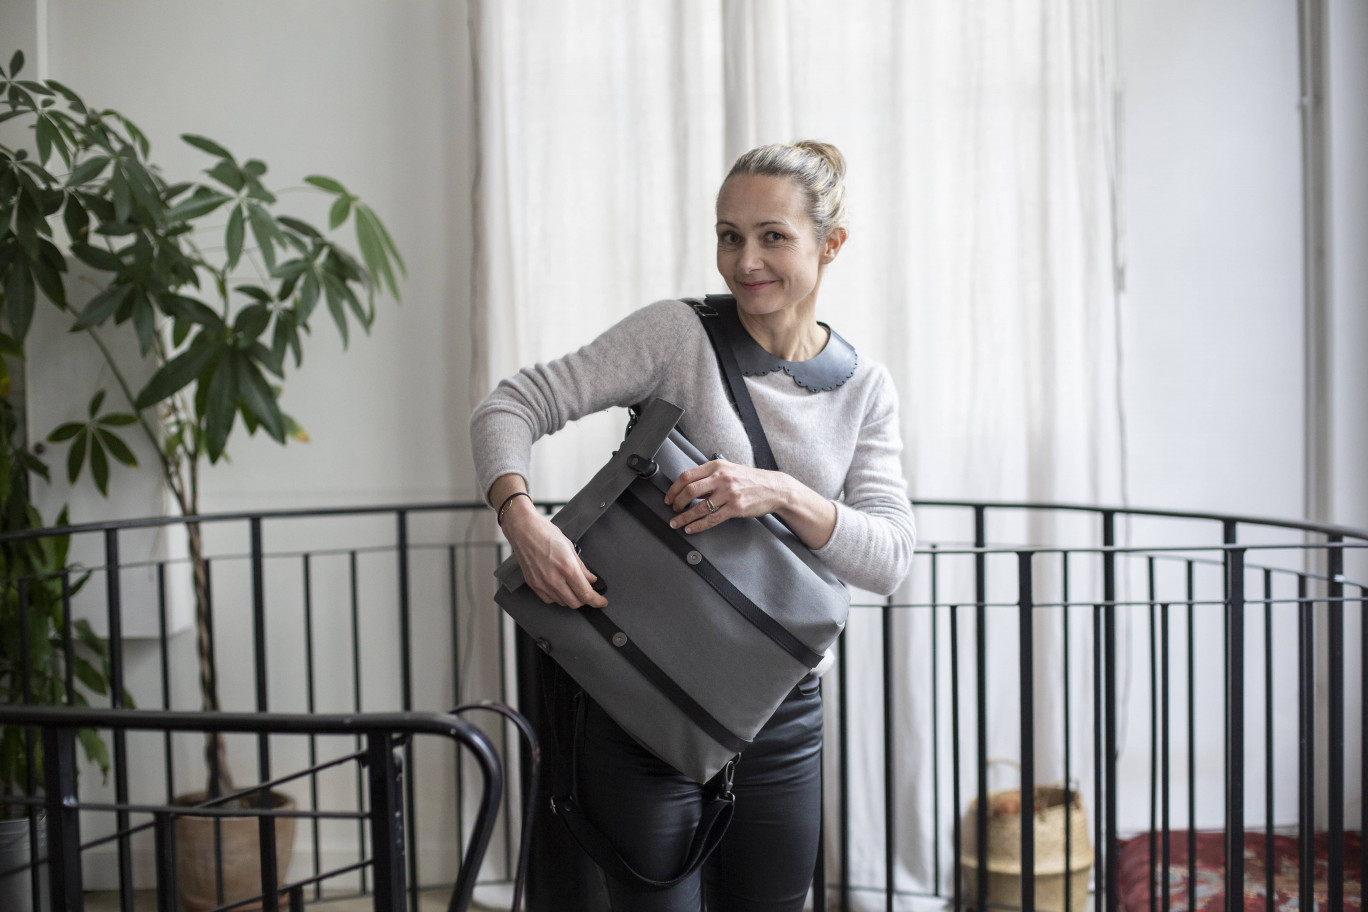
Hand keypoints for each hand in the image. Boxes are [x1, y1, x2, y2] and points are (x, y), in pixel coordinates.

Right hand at [501, 499, 607, 608]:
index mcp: (567, 568)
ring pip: (562, 603)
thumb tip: (591, 579)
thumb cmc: (545, 533)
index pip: (586, 594)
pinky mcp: (533, 585)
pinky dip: (557, 597)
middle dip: (584, 600)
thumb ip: (582, 567)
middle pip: (575, 603)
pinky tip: (559, 588)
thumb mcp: (570, 547)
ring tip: (572, 587)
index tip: (602, 602)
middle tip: (587, 592)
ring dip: (571, 598)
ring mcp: (542, 584)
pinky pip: (549, 599)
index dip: (597, 601)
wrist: (523, 530)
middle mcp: (554, 579)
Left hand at [663, 459, 786, 533]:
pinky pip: (712, 519)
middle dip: (677, 502)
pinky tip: (691, 529)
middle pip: (689, 490)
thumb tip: (690, 488)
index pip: (687, 475)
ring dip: (684, 517)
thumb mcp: (729, 470)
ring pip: (699, 507)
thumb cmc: (751, 479)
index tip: (669, 497)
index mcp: (717, 466)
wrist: (774, 488)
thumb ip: (710, 476)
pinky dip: (698, 526)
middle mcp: (721, 478)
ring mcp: (729, 493)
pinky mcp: (735, 508)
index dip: (674, 488)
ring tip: (676, 522)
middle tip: (673, 509)